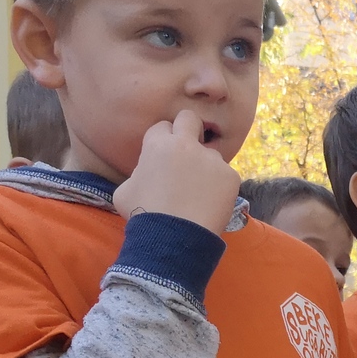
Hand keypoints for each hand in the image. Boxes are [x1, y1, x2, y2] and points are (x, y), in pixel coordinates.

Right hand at [112, 110, 239, 234]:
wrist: (174, 239)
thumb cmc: (144, 216)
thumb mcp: (125, 189)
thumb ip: (140, 171)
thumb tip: (147, 171)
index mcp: (159, 144)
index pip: (163, 126)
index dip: (163, 140)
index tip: (165, 155)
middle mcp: (187, 145)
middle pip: (190, 119)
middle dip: (189, 128)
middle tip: (188, 150)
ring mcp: (211, 160)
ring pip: (211, 153)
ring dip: (205, 166)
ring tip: (197, 192)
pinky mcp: (230, 176)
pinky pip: (225, 175)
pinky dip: (219, 185)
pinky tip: (209, 202)